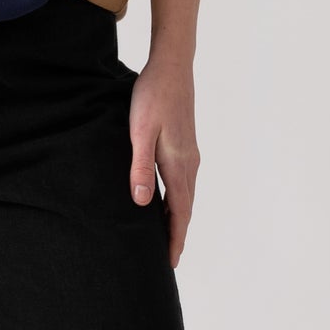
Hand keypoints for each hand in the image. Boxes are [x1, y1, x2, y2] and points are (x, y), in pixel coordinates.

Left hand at [127, 53, 198, 266]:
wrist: (171, 67)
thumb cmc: (152, 96)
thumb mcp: (140, 132)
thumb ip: (140, 167)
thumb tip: (142, 203)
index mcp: (178, 164)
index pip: (180, 212)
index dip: (175, 238)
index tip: (170, 262)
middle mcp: (189, 163)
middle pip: (186, 208)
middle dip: (178, 235)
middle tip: (170, 260)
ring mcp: (189, 154)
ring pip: (186, 195)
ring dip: (179, 218)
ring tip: (169, 237)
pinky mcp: (185, 145)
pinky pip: (184, 182)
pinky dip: (178, 200)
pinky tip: (167, 201)